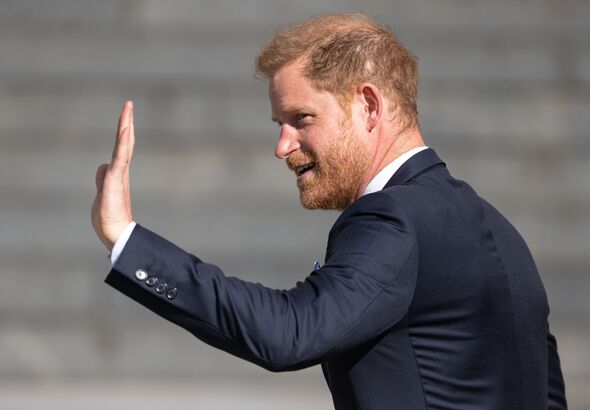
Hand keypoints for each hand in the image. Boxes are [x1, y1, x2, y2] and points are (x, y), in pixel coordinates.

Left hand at [92, 101, 135, 250]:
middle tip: (129, 104)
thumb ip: (101, 178)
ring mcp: (119, 175)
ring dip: (125, 126)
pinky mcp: (116, 180)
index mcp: (117, 174)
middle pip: (124, 142)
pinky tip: (125, 130)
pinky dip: (123, 143)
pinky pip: (120, 158)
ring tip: (127, 109)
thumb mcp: (101, 194)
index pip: (120, 148)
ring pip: (123, 146)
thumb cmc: (109, 218)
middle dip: (126, 122)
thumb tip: (102, 166)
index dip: (123, 131)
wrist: (116, 234)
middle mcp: (121, 171)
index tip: (125, 115)